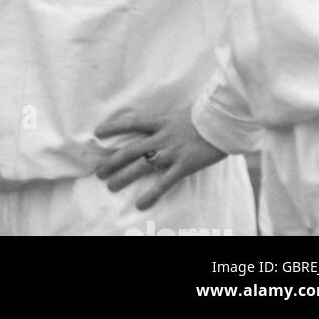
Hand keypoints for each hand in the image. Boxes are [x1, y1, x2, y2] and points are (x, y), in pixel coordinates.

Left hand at [93, 108, 225, 209]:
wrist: (222, 122)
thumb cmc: (203, 116)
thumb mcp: (179, 113)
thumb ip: (166, 120)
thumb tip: (159, 123)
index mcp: (159, 121)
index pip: (130, 122)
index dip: (113, 127)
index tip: (97, 132)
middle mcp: (161, 137)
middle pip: (130, 149)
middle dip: (113, 161)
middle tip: (98, 171)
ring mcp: (171, 152)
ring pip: (141, 166)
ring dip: (124, 177)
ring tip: (110, 186)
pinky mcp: (183, 166)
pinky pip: (164, 183)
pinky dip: (151, 194)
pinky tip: (140, 204)